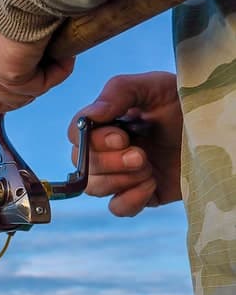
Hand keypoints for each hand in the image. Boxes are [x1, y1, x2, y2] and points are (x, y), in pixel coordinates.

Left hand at [0, 0, 74, 116]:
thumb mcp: (4, 8)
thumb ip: (4, 32)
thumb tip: (25, 46)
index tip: (13, 93)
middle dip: (16, 98)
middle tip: (42, 78)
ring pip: (13, 100)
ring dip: (40, 85)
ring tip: (58, 60)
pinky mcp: (5, 74)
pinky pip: (35, 89)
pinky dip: (54, 76)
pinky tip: (65, 57)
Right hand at [68, 72, 182, 216]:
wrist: (218, 128)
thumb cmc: (186, 102)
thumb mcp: (153, 86)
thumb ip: (117, 92)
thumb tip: (89, 116)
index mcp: (108, 123)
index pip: (77, 136)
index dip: (91, 141)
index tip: (121, 137)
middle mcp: (110, 150)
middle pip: (83, 166)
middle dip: (110, 162)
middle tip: (140, 155)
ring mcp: (124, 174)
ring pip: (95, 188)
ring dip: (121, 179)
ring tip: (148, 167)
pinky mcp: (143, 195)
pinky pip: (118, 208)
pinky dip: (130, 199)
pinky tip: (150, 184)